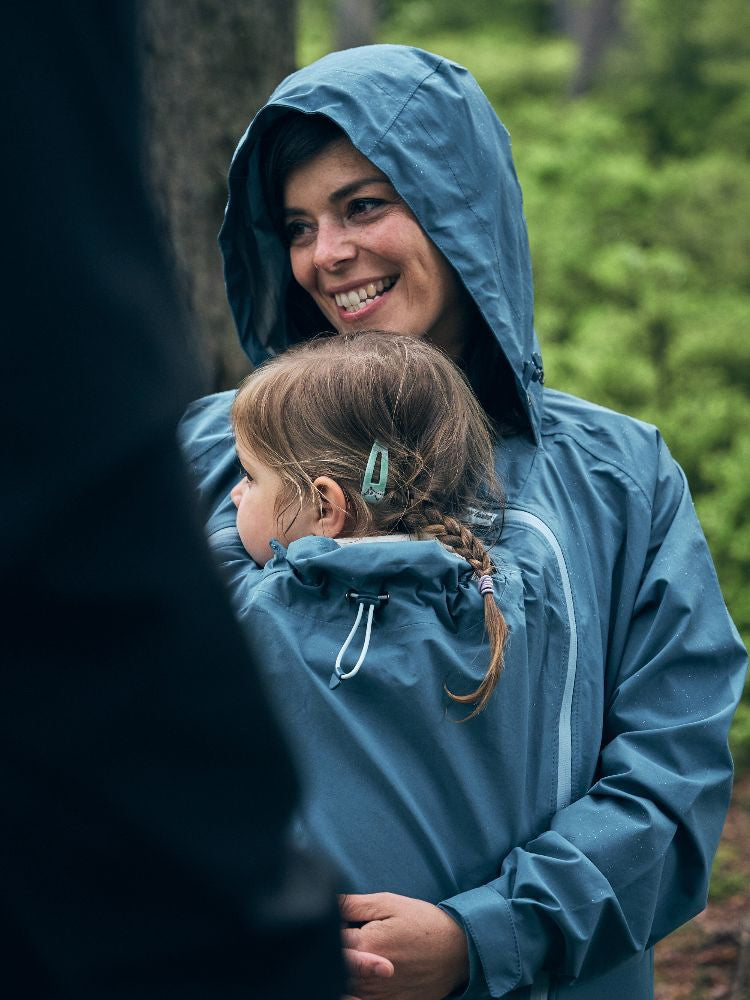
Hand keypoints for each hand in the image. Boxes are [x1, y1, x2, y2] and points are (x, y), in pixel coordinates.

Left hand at [340, 891, 468, 999]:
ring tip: (361, 958)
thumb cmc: (423, 923)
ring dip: (345, 975)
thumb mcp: (388, 903)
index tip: (336, 926)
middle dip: (336, 956)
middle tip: (350, 943)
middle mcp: (369, 976)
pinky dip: (358, 993)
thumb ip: (353, 905)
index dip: (328, 933)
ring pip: (346, 990)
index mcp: (366, 945)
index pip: (329, 943)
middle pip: (335, 971)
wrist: (458, 950)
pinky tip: (366, 978)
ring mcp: (379, 995)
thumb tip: (326, 902)